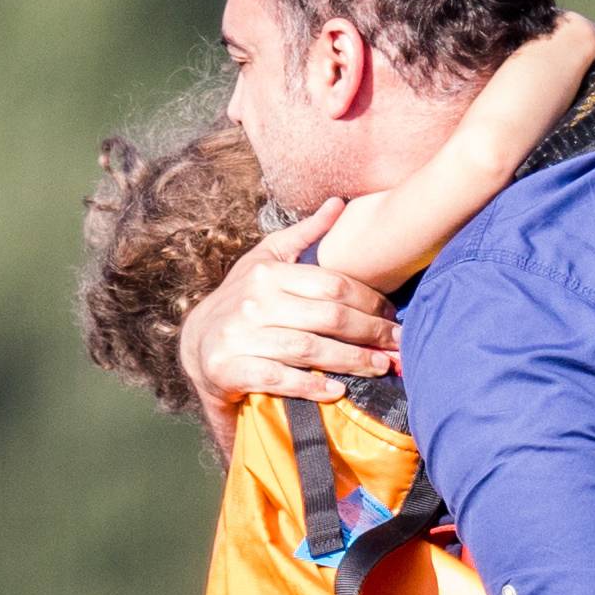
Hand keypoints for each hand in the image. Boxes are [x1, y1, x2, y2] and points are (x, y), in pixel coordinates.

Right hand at [178, 203, 398, 456]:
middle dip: (370, 332)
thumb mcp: (266, 261)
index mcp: (269, 273)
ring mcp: (241, 336)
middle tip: (398, 345)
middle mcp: (255, 302)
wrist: (196, 345)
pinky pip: (278, 378)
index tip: (392, 315)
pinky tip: (337, 390)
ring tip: (380, 367)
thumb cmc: (242, 300)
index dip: (370, 301)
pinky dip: (310, 386)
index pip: (332, 284)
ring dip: (351, 360)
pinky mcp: (231, 369)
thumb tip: (338, 204)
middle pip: (328, 316)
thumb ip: (304, 236)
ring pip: (308, 348)